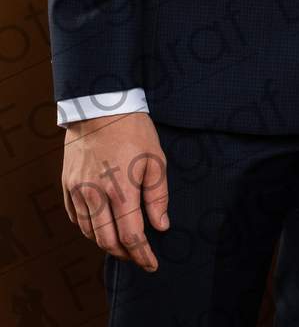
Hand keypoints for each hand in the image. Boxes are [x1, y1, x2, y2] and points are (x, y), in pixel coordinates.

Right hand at [62, 111, 167, 270]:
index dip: (142, 255)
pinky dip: (88, 228)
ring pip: (89, 233)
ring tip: (121, 243)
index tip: (152, 264)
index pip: (131, 237)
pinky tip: (99, 226)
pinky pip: (75, 217)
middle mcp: (96, 195)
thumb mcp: (156, 159)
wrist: (101, 104)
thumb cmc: (133, 130)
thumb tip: (161, 226)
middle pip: (107, 241)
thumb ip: (158, 196)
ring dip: (106, 243)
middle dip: (125, 254)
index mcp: (121, 191)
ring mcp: (78, 190)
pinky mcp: (67, 184)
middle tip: (138, 256)